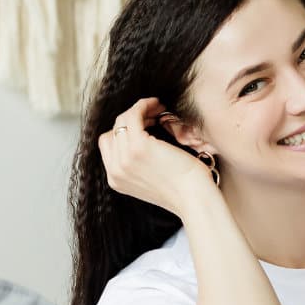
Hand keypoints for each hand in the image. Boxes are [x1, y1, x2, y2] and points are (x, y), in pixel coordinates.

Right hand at [97, 98, 214, 214]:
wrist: (195, 200)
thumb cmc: (184, 189)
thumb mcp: (153, 179)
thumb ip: (140, 165)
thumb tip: (144, 139)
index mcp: (116, 180)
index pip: (109, 144)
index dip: (125, 131)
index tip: (146, 125)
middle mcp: (115, 171)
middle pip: (114, 131)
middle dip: (132, 119)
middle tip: (154, 114)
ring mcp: (125, 159)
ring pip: (122, 121)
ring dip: (140, 110)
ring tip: (159, 109)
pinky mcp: (138, 147)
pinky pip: (133, 116)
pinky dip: (144, 106)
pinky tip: (158, 105)